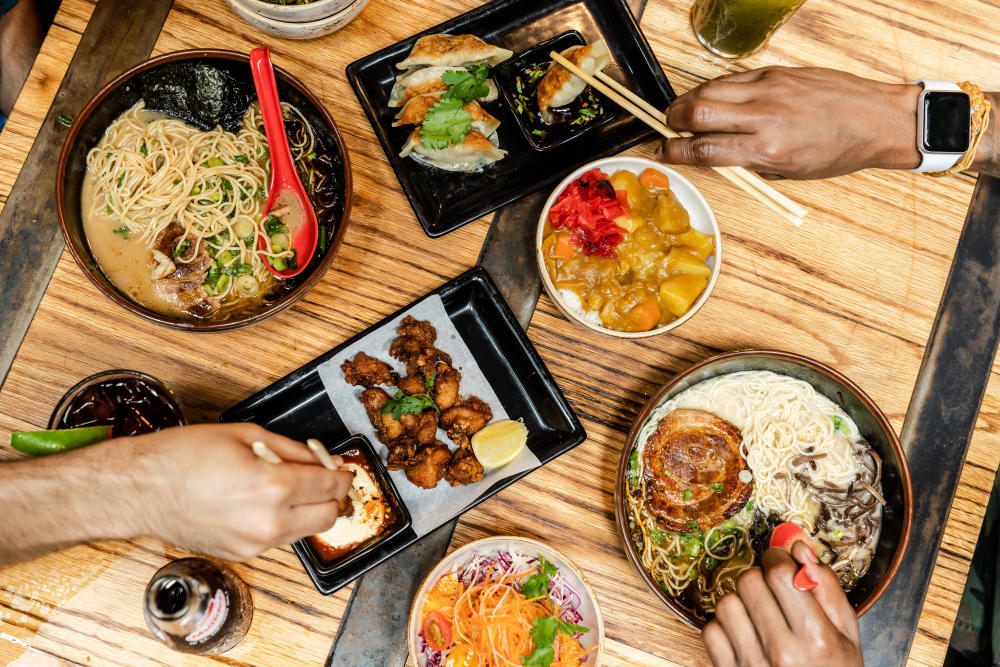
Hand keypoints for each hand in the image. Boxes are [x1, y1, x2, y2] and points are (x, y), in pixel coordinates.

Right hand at [127, 423, 353, 561]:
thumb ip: (292, 450)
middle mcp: (268, 522)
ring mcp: (254, 544)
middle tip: (319, 478)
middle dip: (330, 496)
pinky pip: (277, 540)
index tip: (342, 469)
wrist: (140, 490)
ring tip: (281, 486)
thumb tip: (323, 458)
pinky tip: (259, 502)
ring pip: (305, 532)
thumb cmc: (183, 457)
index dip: (342, 475)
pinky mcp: (241, 555)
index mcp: (273, 487)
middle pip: (328, 517)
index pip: (331, 487)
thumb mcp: (245, 435)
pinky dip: (280, 522)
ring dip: (306, 510)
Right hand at [657, 67, 920, 178]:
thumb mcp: (789, 171)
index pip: (704, 150)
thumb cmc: (838, 151)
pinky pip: (732, 79)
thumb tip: (711, 155)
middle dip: (672, 121)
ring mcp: (770, 89)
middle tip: (667, 129)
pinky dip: (715, 89)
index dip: (673, 153)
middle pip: (697, 112)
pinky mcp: (776, 71)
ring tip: (682, 113)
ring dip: (687, 101)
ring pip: (709, 90)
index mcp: (768, 150)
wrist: (876, 119)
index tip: (661, 154)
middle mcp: (765, 117)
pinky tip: (712, 99)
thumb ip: (747, 162)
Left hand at [702, 540, 862, 665]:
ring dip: (741, 602)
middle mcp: (781, 652)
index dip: (777, 559)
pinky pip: (711, 630)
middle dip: (760, 578)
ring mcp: (752, 665)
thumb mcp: (847, 634)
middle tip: (773, 592)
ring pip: (727, 603)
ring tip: (760, 615)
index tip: (781, 564)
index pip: (780, 573)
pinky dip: (724, 627)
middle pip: (749, 582)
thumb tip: (798, 546)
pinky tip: (745, 635)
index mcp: (816, 638)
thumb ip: (826, 586)